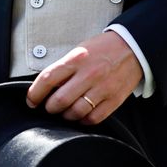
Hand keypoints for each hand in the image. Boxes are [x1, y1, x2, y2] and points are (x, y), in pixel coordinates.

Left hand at [26, 31, 142, 123]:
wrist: (134, 47)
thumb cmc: (104, 49)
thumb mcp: (80, 50)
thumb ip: (64, 68)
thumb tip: (45, 88)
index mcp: (78, 58)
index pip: (47, 79)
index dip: (34, 94)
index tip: (31, 101)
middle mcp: (89, 74)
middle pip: (59, 101)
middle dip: (50, 108)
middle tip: (50, 106)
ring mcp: (103, 88)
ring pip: (75, 113)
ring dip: (66, 115)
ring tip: (66, 110)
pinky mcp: (114, 99)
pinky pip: (93, 118)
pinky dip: (83, 120)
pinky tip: (82, 114)